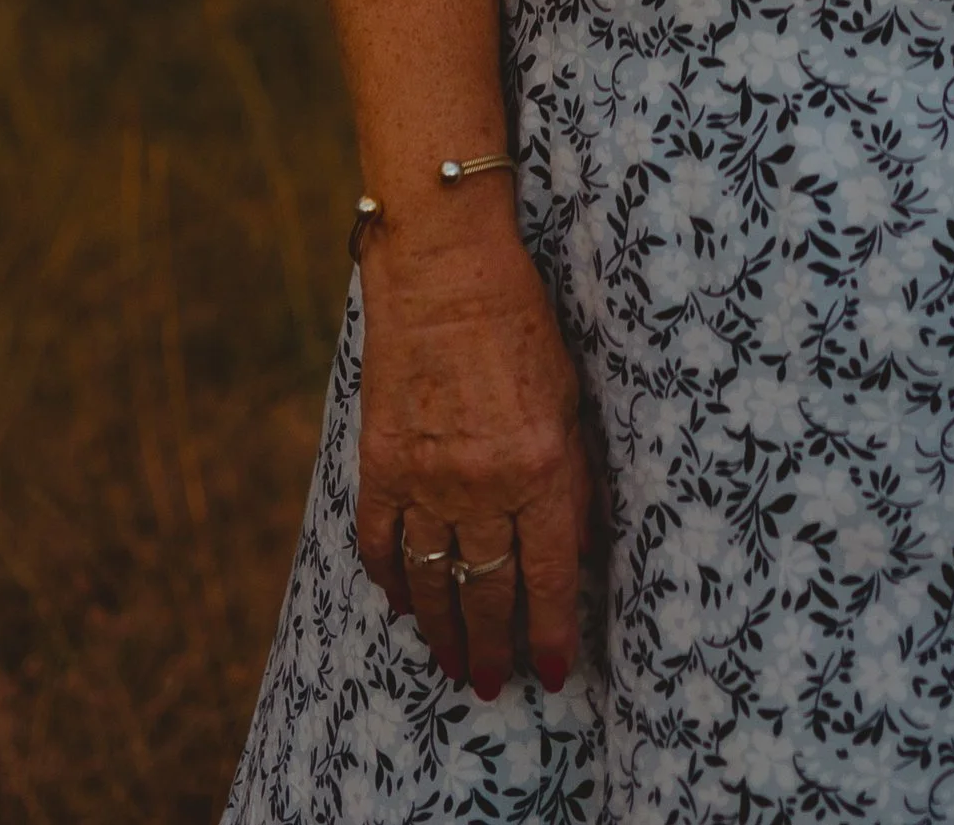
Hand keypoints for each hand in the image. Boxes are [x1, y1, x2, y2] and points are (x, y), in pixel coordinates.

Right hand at [353, 218, 592, 703]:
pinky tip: (404, 604)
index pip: (547, 576)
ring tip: (454, 666)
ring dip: (443, 632)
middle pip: (487, 592)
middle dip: (494, 647)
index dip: (549, 632)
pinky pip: (382, 544)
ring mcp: (426, 479)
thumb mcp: (570, 397)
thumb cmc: (522, 322)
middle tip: (495, 683)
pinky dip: (392, 581)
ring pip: (433, 583)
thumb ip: (573, 477)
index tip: (551, 670)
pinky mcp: (381, 464)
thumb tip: (573, 550)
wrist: (445, 270)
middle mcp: (482, 484)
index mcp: (540, 466)